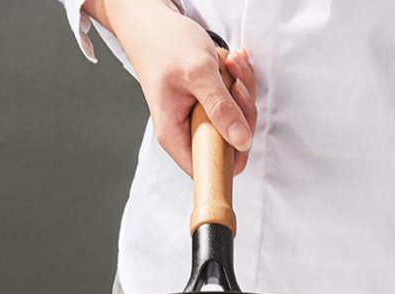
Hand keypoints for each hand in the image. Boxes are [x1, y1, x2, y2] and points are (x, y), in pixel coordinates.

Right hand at [85, 0, 256, 174]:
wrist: (151, 22)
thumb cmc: (164, 44)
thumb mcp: (197, 73)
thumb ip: (220, 108)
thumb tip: (241, 140)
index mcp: (175, 135)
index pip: (208, 170)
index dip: (232, 156)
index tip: (241, 127)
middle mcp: (186, 132)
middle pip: (230, 144)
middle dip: (242, 111)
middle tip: (236, 84)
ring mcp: (199, 119)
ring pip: (237, 122)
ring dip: (242, 90)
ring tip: (232, 64)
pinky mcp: (209, 106)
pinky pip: (234, 104)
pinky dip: (239, 81)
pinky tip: (232, 64)